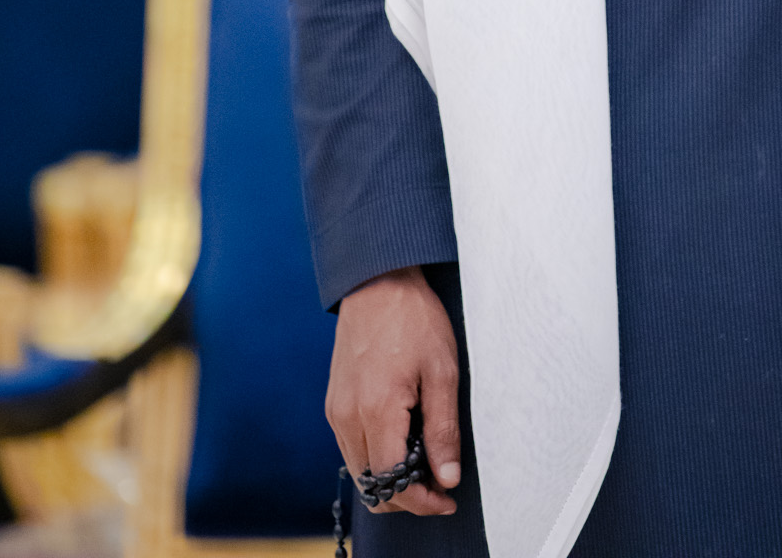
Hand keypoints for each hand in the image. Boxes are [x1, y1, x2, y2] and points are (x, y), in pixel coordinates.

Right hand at [326, 266, 461, 514]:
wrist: (377, 280)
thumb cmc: (414, 318)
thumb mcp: (442, 370)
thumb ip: (443, 429)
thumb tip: (446, 477)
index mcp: (375, 410)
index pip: (392, 484)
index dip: (421, 502)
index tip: (447, 499)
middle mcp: (347, 416)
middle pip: (372, 486)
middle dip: (407, 496)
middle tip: (440, 483)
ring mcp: (336, 410)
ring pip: (360, 470)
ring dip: (390, 478)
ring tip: (426, 459)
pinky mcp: (334, 402)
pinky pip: (352, 447)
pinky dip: (377, 456)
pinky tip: (404, 438)